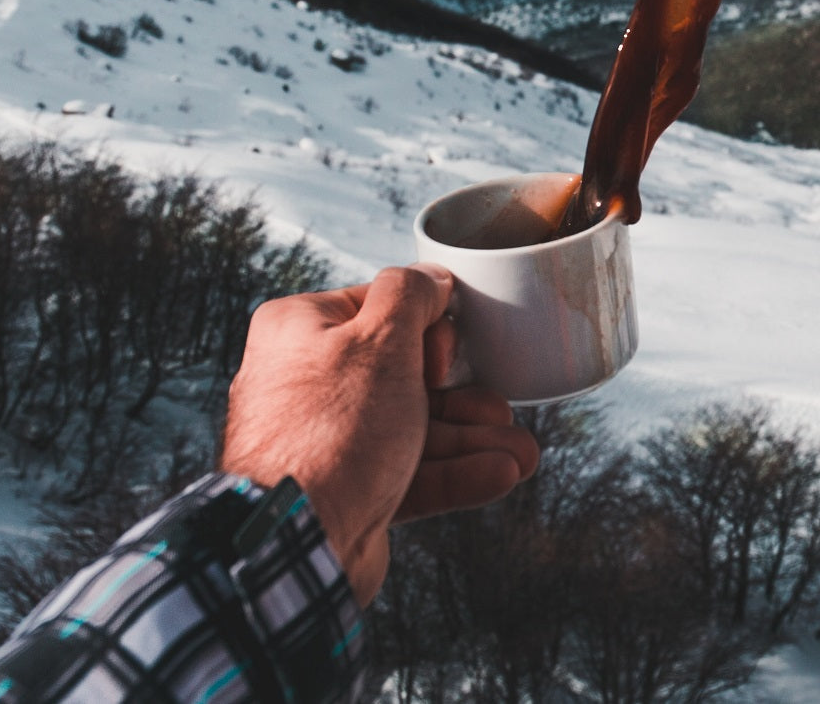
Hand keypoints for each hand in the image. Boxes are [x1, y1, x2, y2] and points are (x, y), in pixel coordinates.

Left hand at [221, 265, 538, 605]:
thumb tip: (431, 277)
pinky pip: (407, 473)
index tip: (448, 353)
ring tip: (523, 453)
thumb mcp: (381, 339)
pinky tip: (499, 473)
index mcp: (299, 330)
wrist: (295, 542)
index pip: (376, 308)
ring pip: (413, 428)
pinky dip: (454, 473)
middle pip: (402, 373)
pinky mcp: (347, 490)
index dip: (425, 327)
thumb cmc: (331, 429)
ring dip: (471, 440)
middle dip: (463, 394)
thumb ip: (410, 295)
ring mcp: (326, 440)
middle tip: (500, 406)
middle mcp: (306, 381)